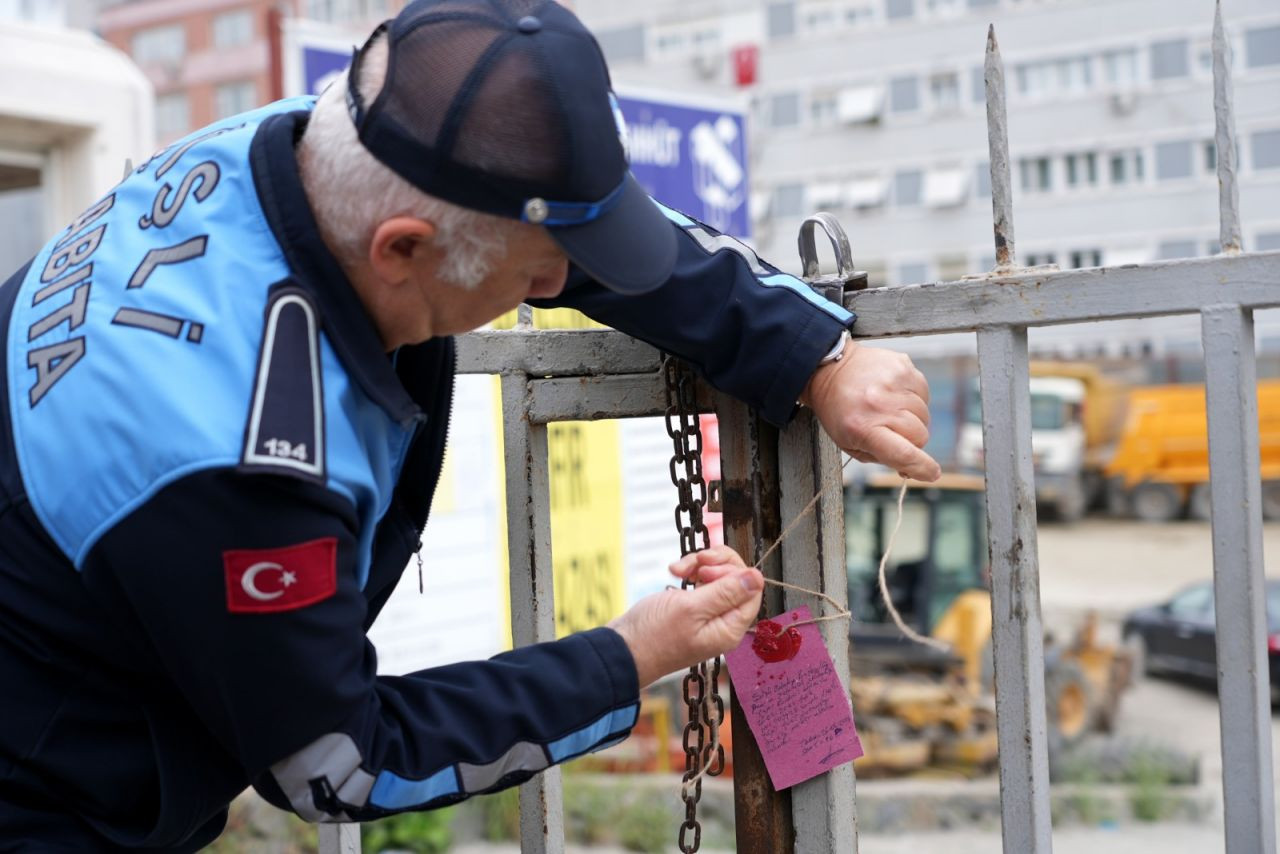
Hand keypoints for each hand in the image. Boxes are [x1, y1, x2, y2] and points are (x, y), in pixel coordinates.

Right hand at [607, 545, 763, 687]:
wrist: (622, 648)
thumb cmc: (653, 634)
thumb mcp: (692, 608)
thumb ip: (727, 592)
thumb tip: (758, 577)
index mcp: (730, 628)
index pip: (752, 589)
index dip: (732, 571)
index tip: (707, 570)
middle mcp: (723, 623)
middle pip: (737, 579)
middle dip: (716, 564)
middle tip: (695, 565)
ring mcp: (708, 615)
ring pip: (718, 576)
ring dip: (700, 565)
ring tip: (678, 569)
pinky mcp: (694, 608)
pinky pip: (703, 581)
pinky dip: (690, 571)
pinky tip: (674, 572)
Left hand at [800, 338, 940, 481]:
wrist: (829, 369)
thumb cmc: (838, 410)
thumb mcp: (849, 443)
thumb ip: (882, 458)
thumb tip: (911, 468)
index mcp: (863, 427)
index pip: (905, 454)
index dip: (923, 468)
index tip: (931, 473)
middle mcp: (879, 404)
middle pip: (920, 436)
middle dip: (911, 441)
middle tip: (891, 431)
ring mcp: (894, 383)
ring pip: (925, 416)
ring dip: (912, 418)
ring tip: (888, 409)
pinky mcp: (903, 367)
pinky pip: (924, 394)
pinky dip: (913, 399)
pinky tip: (894, 395)